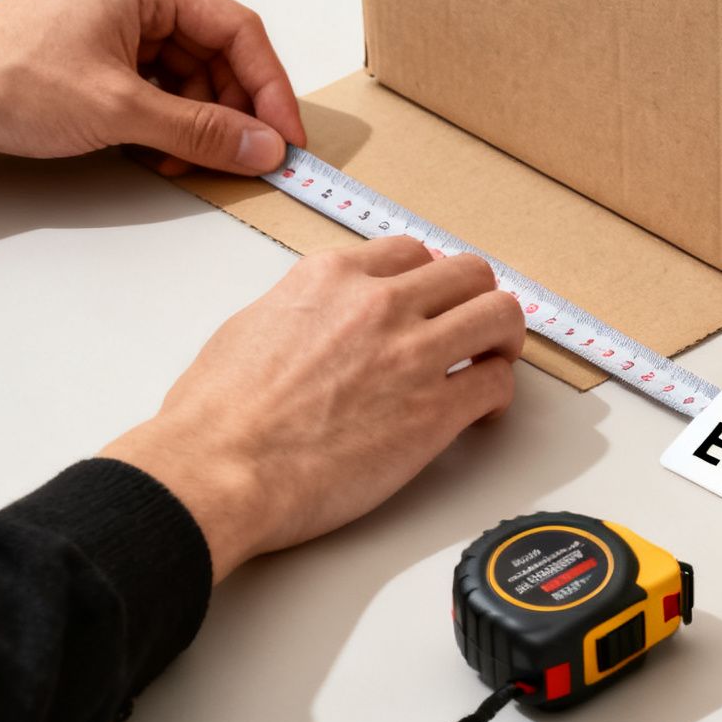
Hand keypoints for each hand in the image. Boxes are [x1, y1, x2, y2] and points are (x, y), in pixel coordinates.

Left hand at [0, 0, 305, 177]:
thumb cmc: (2, 79)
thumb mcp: (120, 111)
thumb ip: (202, 131)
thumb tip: (262, 146)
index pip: (237, 30)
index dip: (269, 88)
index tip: (287, 137)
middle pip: (215, 56)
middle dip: (232, 111)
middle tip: (248, 158)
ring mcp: (110, 28)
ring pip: (186, 78)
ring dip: (195, 124)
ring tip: (185, 161)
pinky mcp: (91, 61)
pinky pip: (154, 91)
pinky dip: (165, 125)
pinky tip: (158, 154)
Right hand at [102, 239, 525, 582]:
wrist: (218, 468)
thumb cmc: (219, 415)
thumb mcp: (253, 325)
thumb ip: (306, 309)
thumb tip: (324, 321)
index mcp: (334, 277)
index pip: (412, 252)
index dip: (429, 281)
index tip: (432, 303)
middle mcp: (380, 304)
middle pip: (469, 273)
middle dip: (477, 300)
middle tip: (474, 331)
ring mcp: (414, 354)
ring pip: (501, 314)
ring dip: (503, 338)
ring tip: (491, 362)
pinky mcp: (435, 412)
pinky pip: (497, 383)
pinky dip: (498, 395)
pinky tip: (481, 412)